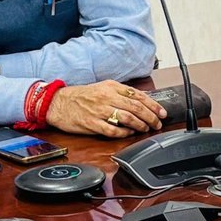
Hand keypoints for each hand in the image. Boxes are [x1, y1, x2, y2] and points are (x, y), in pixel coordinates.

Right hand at [46, 81, 165, 137]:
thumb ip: (121, 93)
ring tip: (146, 129)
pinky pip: (113, 130)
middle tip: (158, 123)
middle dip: (151, 117)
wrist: (58, 103)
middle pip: (136, 107)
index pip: (138, 95)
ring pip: (127, 118)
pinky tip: (129, 134)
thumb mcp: (102, 87)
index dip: (153, 105)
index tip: (161, 113)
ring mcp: (99, 111)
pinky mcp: (92, 123)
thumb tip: (141, 100)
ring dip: (140, 125)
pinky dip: (124, 133)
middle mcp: (106, 97)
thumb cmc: (81, 96)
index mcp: (111, 87)